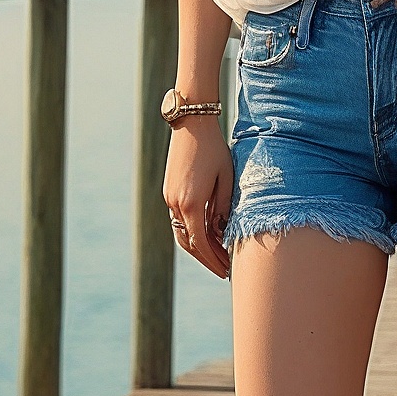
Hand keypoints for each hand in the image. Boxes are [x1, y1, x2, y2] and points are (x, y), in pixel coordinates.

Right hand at [162, 113, 232, 278]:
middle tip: (224, 270)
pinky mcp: (169, 191)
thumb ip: (223, 207)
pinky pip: (179, 219)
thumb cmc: (214, 149)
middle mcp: (176, 204)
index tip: (226, 270)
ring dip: (198, 247)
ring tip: (217, 256)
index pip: (201, 243)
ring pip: (181, 233)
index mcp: (191, 203)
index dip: (214, 259)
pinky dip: (192, 232)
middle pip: (189, 243)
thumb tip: (222, 231)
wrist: (191, 125)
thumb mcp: (226, 179)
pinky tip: (207, 234)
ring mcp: (170, 197)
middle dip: (207, 259)